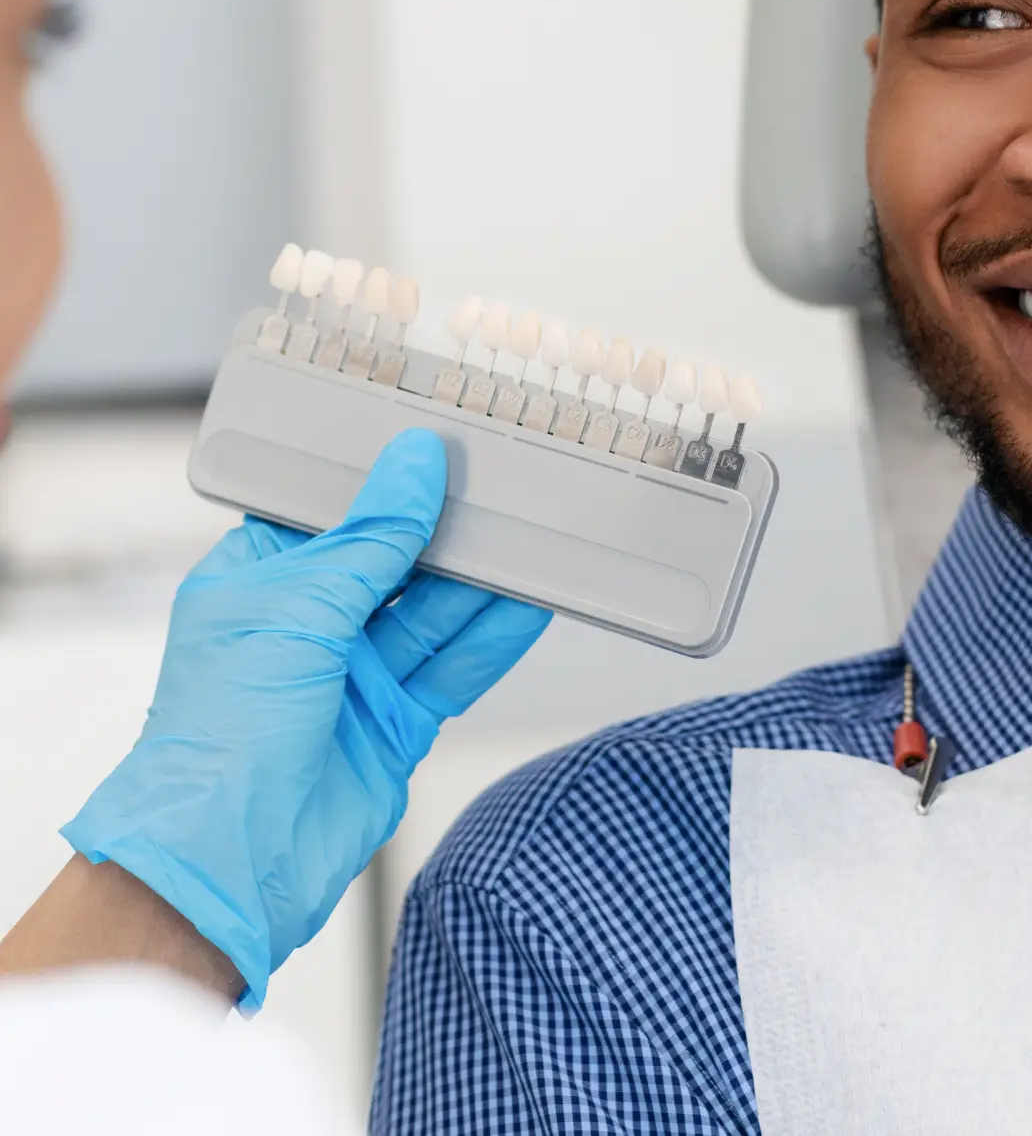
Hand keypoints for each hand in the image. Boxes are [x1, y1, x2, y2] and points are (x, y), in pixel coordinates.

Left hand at [61, 429, 548, 1008]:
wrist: (227, 862)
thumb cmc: (220, 734)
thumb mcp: (298, 608)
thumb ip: (371, 538)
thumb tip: (414, 463)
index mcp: (261, 580)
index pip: (335, 512)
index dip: (386, 480)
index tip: (441, 443)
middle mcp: (309, 624)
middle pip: (397, 560)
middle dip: (448, 530)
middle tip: (505, 486)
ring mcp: (356, 675)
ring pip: (435, 612)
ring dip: (482, 582)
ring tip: (535, 539)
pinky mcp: (396, 722)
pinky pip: (455, 668)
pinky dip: (493, 639)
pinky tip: (531, 605)